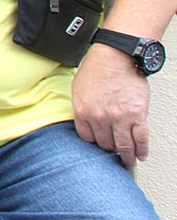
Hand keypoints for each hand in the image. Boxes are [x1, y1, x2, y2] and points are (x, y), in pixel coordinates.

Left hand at [73, 44, 151, 167]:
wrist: (115, 57)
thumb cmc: (96, 70)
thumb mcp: (78, 90)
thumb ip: (82, 109)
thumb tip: (87, 125)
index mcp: (83, 112)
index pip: (87, 138)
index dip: (94, 143)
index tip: (100, 145)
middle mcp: (99, 118)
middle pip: (105, 144)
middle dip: (110, 149)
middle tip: (115, 152)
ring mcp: (119, 118)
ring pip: (123, 146)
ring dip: (127, 157)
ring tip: (128, 161)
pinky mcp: (137, 116)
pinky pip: (140, 139)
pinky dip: (141, 150)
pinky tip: (141, 155)